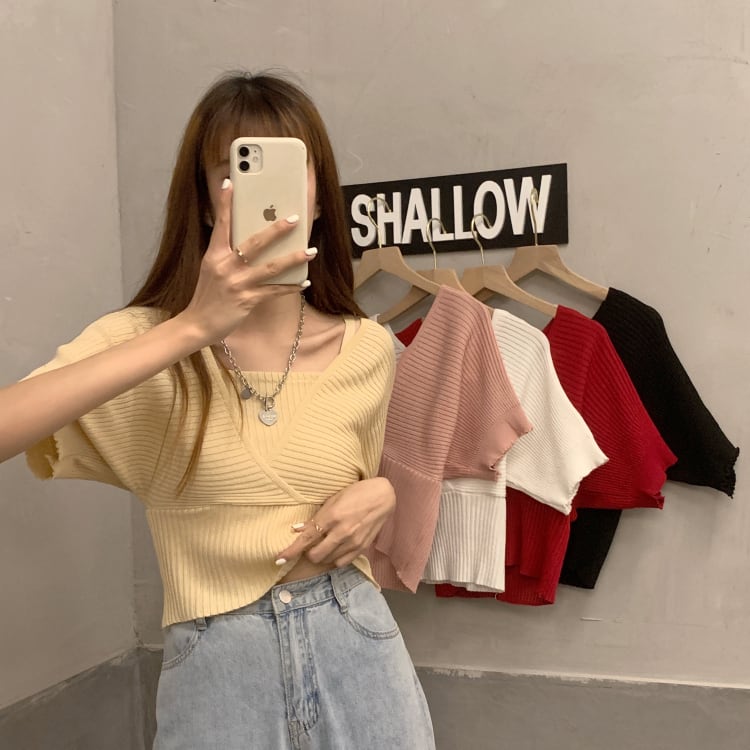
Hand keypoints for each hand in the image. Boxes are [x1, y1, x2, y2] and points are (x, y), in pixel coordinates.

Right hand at [178, 178, 314, 343]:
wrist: (197, 324)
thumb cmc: (207, 295)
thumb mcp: (211, 269)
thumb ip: (226, 254)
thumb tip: (248, 241)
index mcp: (214, 255)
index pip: (221, 224)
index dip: (224, 203)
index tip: (230, 183)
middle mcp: (226, 266)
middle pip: (255, 243)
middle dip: (277, 230)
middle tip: (295, 219)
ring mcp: (237, 283)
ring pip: (271, 267)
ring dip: (293, 259)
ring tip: (310, 251)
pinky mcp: (247, 300)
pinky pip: (274, 291)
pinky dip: (290, 287)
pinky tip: (304, 282)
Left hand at [276, 478, 395, 567]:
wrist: (383, 496)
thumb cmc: (356, 493)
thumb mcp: (333, 500)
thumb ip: (316, 518)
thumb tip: (297, 529)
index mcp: (332, 516)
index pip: (307, 538)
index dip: (291, 550)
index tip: (279, 559)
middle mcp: (342, 532)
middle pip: (316, 554)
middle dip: (308, 553)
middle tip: (309, 545)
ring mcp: (353, 542)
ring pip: (328, 560)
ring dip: (321, 556)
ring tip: (323, 545)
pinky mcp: (362, 547)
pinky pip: (342, 562)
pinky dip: (334, 559)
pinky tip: (334, 550)